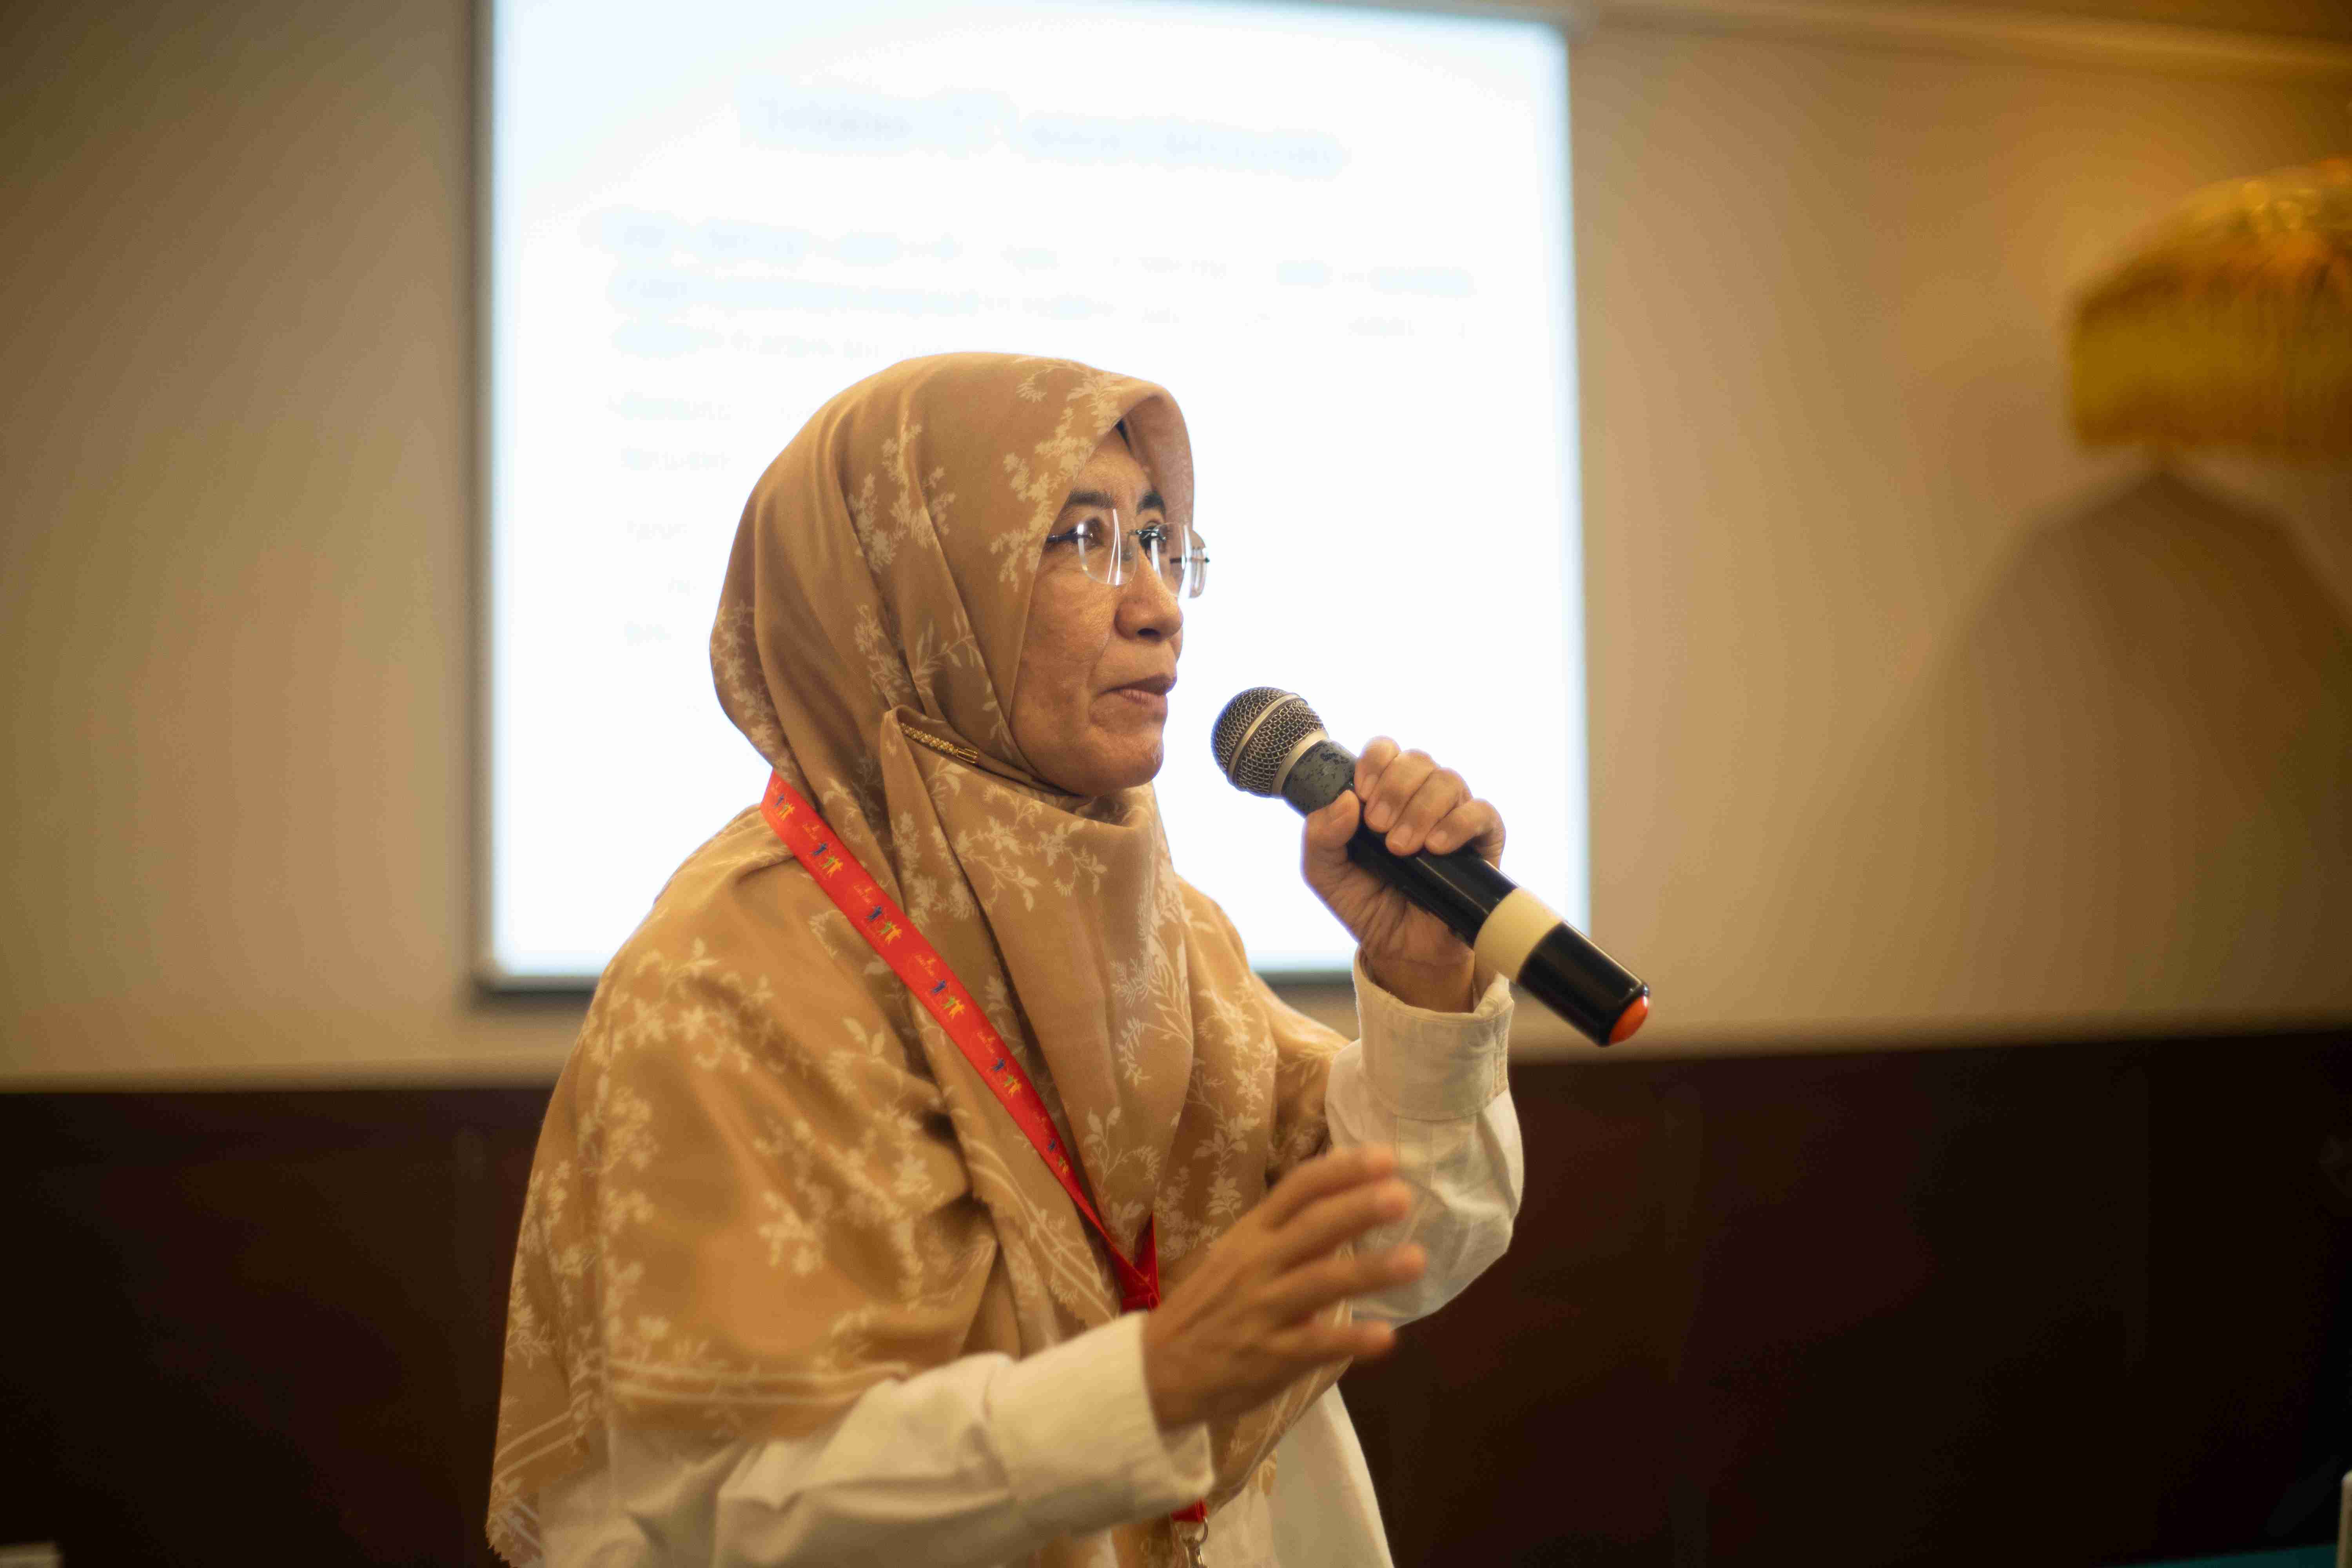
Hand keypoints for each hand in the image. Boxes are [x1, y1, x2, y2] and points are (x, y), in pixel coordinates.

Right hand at [1141, 1144, 1425, 1430]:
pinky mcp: (1268, 1356)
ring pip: (1321, 1282)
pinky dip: (1350, 1340)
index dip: (1342, 1171)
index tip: (1385, 1158)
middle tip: (1403, 1196)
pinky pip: (1314, 1345)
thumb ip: (1286, 1231)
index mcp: (1252, 1233)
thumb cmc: (1210, 1305)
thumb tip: (1348, 1200)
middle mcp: (1257, 1264)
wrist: (1158, 1368)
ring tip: (1416, 1260)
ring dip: (1371, 1271)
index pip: (1298, 1189)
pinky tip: (1386, 1337)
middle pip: (1313, 1227)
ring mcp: (1262, 1309)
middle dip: (1358, 1209)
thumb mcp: (1238, 1255)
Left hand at [1301, 738, 1505, 1011]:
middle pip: (1418, 760)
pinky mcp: (1483, 841)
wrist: (1400, 948)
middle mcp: (1421, 797)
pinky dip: (1459, 823)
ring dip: (1421, 809)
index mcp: (1384, 794)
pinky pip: (1482, 813)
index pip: (1386, 751)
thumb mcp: (1325, 873)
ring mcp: (1454, 815)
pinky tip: (1436, 846)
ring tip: (1401, 847)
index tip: (1362, 794)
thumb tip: (1344, 801)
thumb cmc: (1365, 902)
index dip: (1374, 763)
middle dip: (1394, 789)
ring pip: (1448, 781)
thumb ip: (1320, 836)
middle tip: (1378, 828)